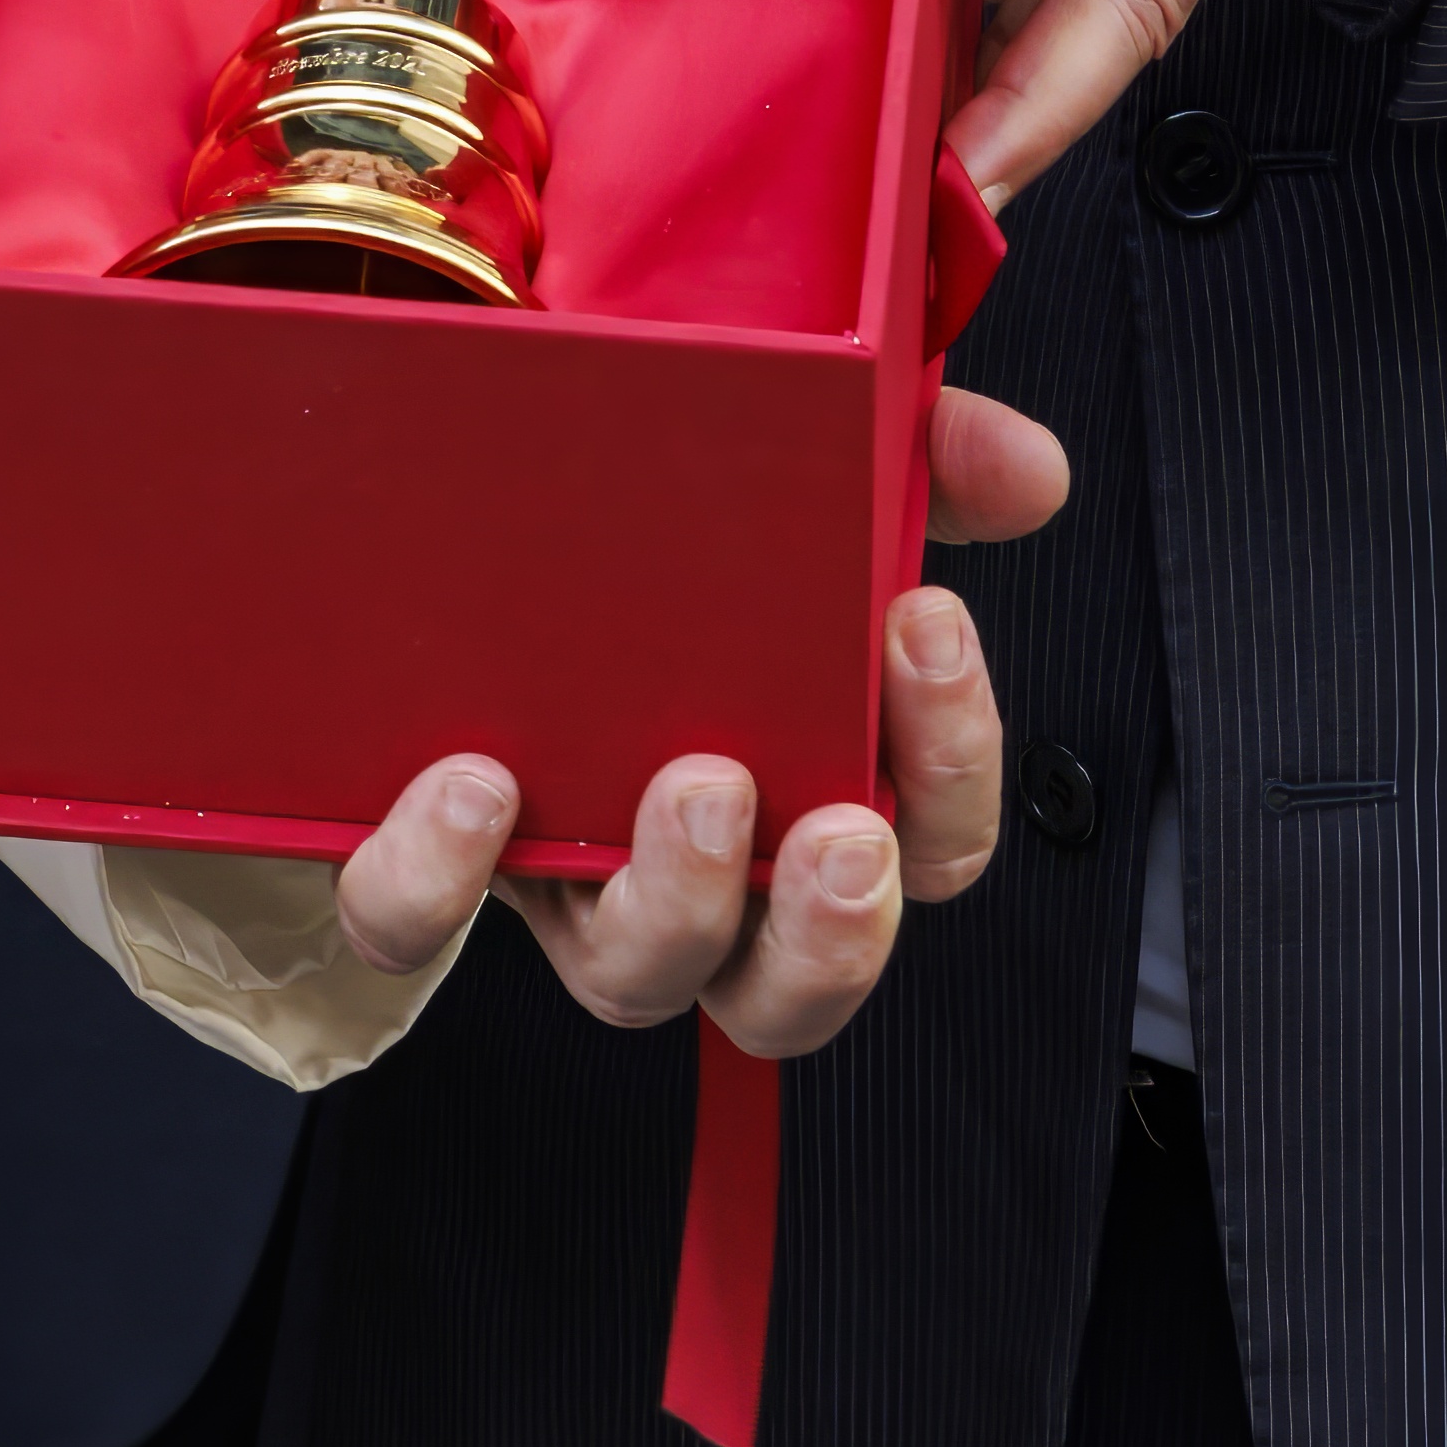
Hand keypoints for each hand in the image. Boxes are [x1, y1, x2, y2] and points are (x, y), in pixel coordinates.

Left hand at [318, 388, 1066, 1056]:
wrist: (440, 511)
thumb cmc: (653, 531)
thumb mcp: (802, 470)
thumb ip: (924, 459)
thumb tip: (1029, 470)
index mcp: (805, 791)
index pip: (925, 849)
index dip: (949, 772)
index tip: (922, 626)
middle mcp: (696, 869)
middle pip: (791, 987)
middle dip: (837, 930)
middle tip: (844, 830)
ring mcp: (562, 876)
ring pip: (635, 978)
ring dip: (682, 904)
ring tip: (695, 786)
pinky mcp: (426, 859)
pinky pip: (416, 922)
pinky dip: (445, 873)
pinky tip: (479, 782)